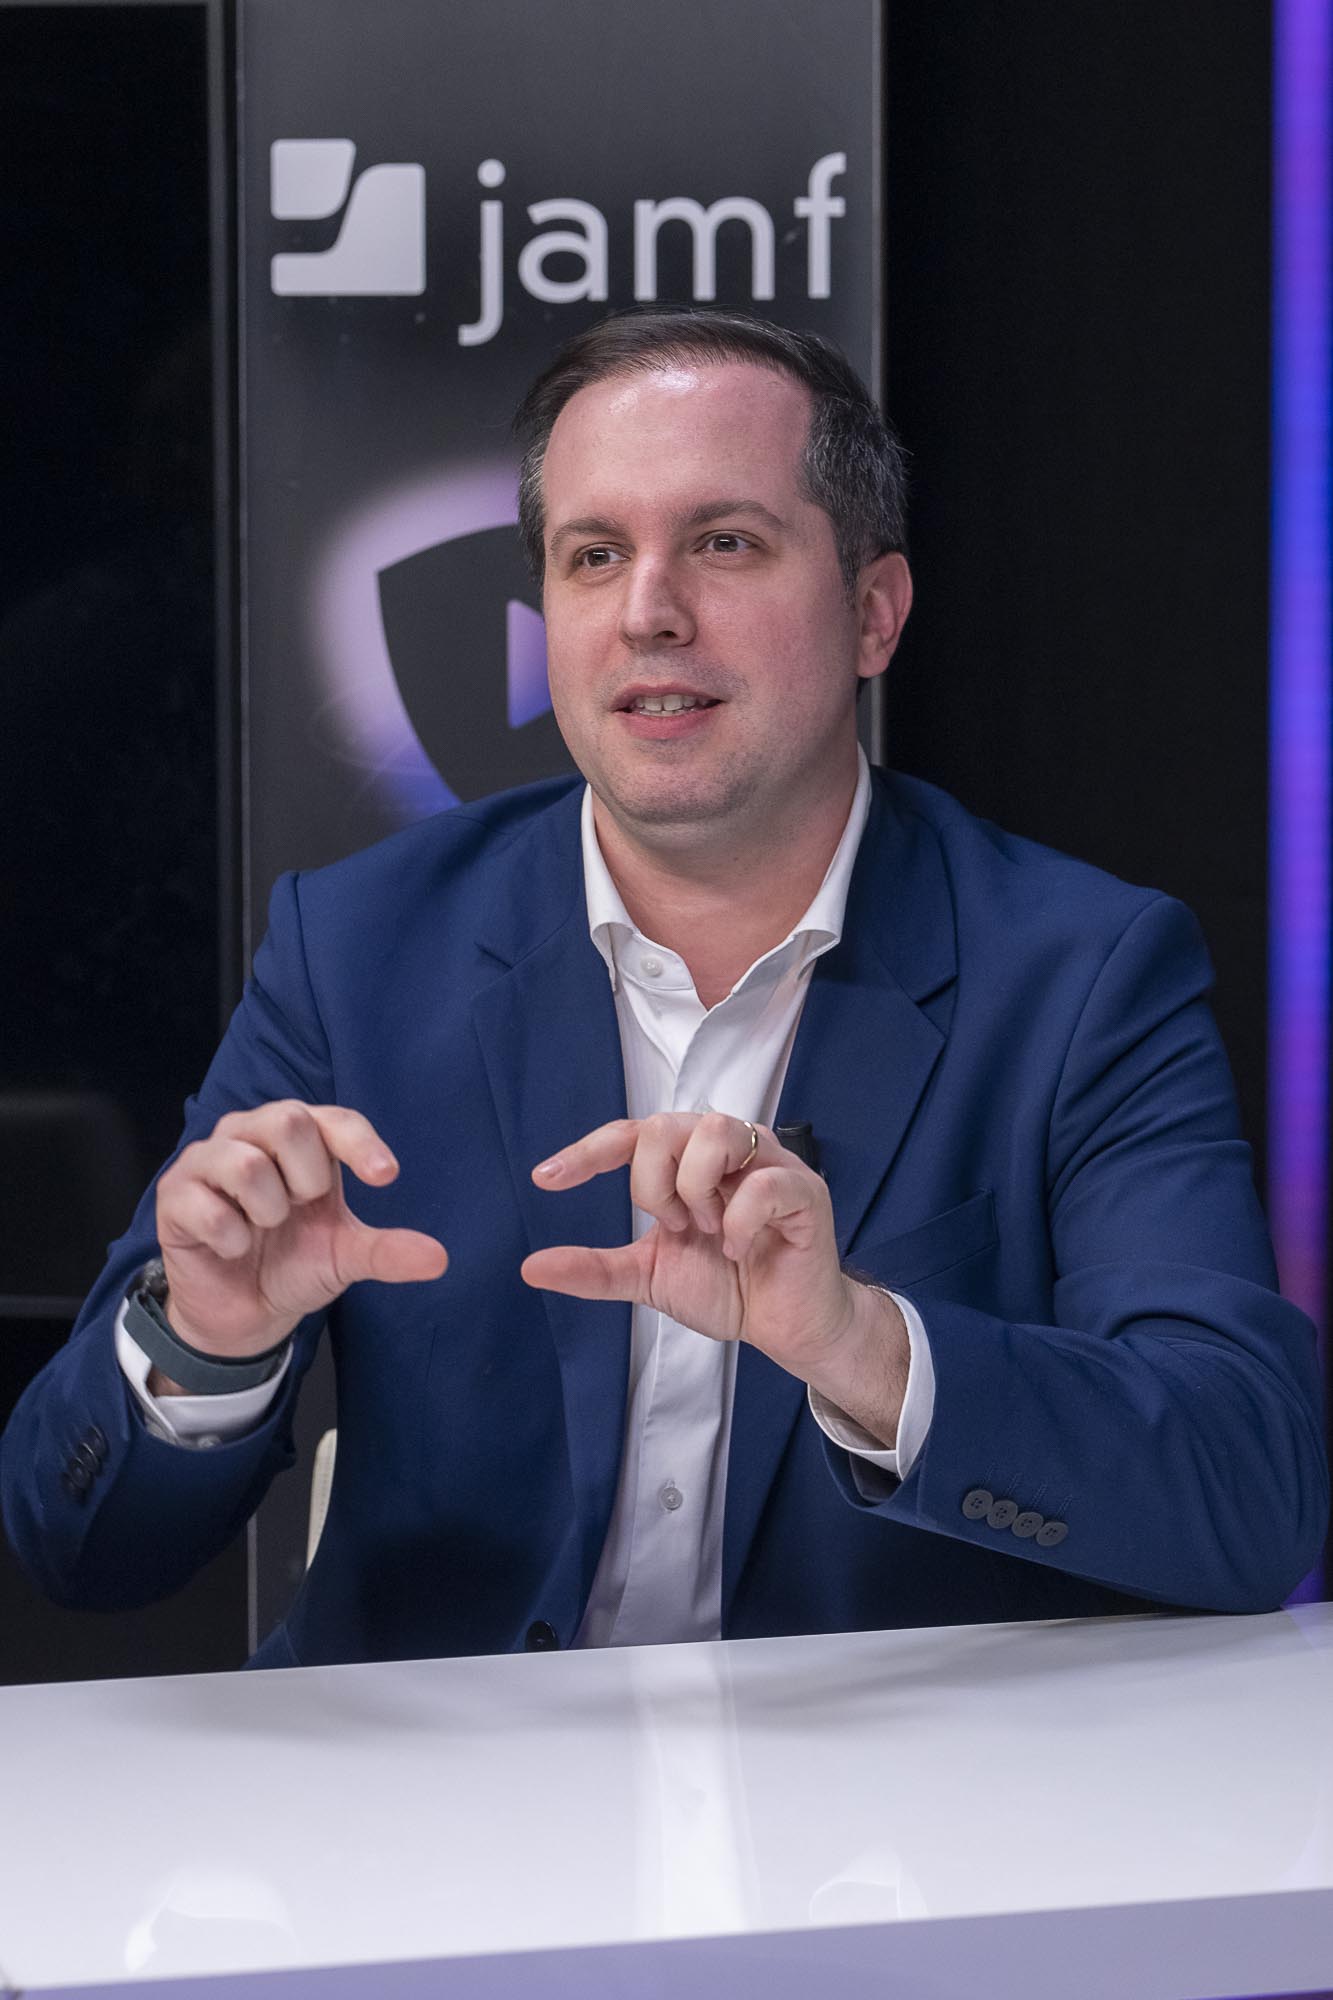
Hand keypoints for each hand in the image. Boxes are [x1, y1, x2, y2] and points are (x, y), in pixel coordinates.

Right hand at [154, 1101, 446, 1362]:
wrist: (243, 1313)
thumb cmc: (293, 1264)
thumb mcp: (345, 1258)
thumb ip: (387, 1252)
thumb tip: (439, 1258)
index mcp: (300, 1141)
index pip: (334, 1119)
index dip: (360, 1142)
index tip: (385, 1177)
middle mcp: (252, 1136)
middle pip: (288, 1120)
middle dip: (307, 1177)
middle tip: (299, 1210)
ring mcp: (208, 1161)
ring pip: (246, 1160)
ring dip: (267, 1209)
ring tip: (264, 1228)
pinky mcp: (175, 1195)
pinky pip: (207, 1204)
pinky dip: (232, 1236)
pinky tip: (234, 1247)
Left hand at [520, 1112, 906, 1438]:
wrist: (785, 1327)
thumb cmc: (727, 1287)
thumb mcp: (649, 1277)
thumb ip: (595, 1269)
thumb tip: (530, 1267)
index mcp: (688, 1161)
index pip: (631, 1134)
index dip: (587, 1151)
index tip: (545, 1180)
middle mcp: (727, 1149)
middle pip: (666, 1125)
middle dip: (652, 1183)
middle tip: (674, 1227)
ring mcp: (769, 1162)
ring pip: (716, 1132)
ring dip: (697, 1190)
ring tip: (709, 1230)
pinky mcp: (804, 1190)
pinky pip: (763, 1183)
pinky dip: (738, 1221)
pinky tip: (738, 1249)